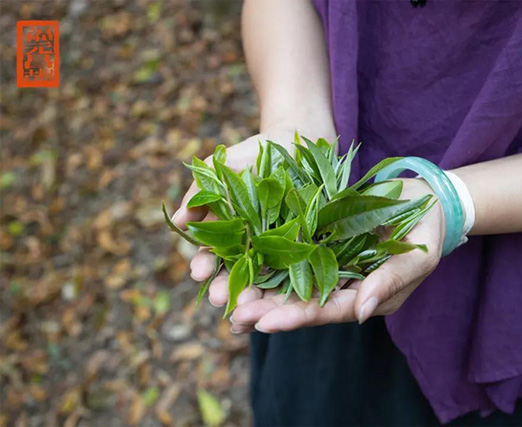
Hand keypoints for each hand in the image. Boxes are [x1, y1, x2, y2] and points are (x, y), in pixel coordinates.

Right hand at [171, 127, 335, 296]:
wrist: (294, 143)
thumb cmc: (252, 154)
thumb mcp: (221, 167)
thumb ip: (200, 192)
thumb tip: (177, 220)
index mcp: (225, 232)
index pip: (211, 256)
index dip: (203, 264)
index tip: (198, 271)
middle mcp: (249, 247)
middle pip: (234, 275)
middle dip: (225, 288)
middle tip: (220, 298)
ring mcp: (277, 250)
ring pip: (263, 281)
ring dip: (253, 296)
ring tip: (247, 307)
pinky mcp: (304, 249)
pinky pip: (296, 273)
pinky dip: (289, 289)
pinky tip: (283, 303)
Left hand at [226, 178, 443, 332]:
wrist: (425, 199)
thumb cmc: (427, 229)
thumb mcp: (418, 257)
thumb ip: (390, 282)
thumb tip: (360, 314)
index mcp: (366, 298)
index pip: (328, 311)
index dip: (296, 317)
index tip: (264, 323)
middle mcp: (343, 286)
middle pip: (301, 302)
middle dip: (266, 310)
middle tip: (233, 315)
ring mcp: (330, 264)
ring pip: (289, 282)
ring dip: (259, 291)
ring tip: (225, 300)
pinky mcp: (320, 241)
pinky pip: (290, 254)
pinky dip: (266, 261)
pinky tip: (240, 264)